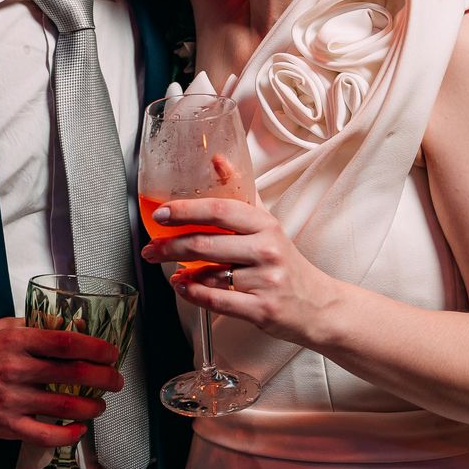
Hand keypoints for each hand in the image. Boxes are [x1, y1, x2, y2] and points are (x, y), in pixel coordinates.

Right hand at [0, 318, 124, 445]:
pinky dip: (68, 435)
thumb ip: (36, 327)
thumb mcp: (1, 327)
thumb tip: (73, 325)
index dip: (95, 348)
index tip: (110, 352)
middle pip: (73, 375)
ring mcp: (10, 400)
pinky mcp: (5, 425)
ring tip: (99, 404)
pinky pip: (45, 435)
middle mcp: (15, 370)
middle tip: (115, 380)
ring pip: (64, 407)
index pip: (66, 343)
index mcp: (16, 341)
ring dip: (91, 406)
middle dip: (103, 378)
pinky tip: (79, 430)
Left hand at [142, 195, 342, 344]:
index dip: (185, 211)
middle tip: (151, 248)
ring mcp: (265, 280)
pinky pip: (216, 301)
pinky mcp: (261, 309)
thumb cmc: (286, 263)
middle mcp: (267, 250)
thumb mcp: (267, 224)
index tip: (161, 214)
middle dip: (170, 246)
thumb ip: (240, 193)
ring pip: (209, 274)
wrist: (318, 305)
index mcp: (266, 225)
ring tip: (168, 269)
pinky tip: (183, 286)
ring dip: (181, 272)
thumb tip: (217, 159)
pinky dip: (192, 293)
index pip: (219, 211)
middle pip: (206, 244)